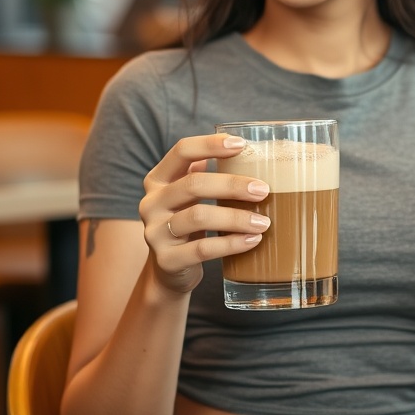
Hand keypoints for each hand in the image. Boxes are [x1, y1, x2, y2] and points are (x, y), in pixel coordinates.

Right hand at [138, 133, 270, 293]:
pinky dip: (231, 244)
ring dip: (236, 217)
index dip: (210, 144)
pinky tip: (252, 240)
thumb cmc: (189, 223)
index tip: (241, 144)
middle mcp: (151, 203)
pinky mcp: (166, 260)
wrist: (169, 271)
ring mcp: (155, 232)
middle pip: (193, 184)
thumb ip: (207, 173)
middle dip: (232, 185)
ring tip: (264, 222)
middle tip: (263, 190)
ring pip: (198, 217)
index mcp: (158, 180)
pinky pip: (203, 249)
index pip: (181, 151)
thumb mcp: (191, 196)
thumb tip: (249, 152)